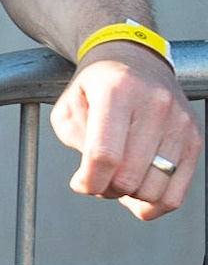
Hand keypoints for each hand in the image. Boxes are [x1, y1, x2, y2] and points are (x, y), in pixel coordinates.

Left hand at [51, 40, 199, 218]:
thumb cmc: (97, 87)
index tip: (80, 184)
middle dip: (105, 189)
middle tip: (96, 180)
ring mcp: (179, 123)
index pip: (104, 154)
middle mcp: (154, 105)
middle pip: (129, 176)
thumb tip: (95, 180)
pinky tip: (136, 193)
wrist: (134, 60)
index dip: (88, 181)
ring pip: (153, 190)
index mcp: (117, 91)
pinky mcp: (195, 139)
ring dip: (129, 197)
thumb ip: (76, 141)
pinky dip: (152, 204)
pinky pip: (175, 193)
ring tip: (116, 180)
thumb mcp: (70, 106)